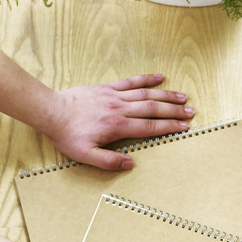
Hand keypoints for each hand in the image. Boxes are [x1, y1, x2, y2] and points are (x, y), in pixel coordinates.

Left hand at [43, 75, 194, 169]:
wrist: (50, 112)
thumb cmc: (66, 135)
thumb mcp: (85, 155)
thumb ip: (109, 161)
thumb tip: (130, 164)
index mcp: (117, 126)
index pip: (150, 127)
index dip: (170, 127)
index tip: (184, 127)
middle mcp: (119, 109)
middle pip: (153, 108)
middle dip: (174, 111)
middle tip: (191, 112)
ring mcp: (114, 96)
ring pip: (145, 94)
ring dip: (166, 95)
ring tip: (183, 96)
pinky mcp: (107, 88)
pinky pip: (130, 82)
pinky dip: (146, 79)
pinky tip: (159, 77)